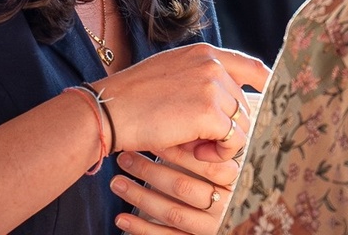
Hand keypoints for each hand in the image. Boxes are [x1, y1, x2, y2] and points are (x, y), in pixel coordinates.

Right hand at [92, 43, 268, 158]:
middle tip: (197, 139)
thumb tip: (231, 104)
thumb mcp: (171, 75)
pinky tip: (193, 150)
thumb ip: (201, 79)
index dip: (266, 86)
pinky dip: (218, 153)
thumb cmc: (134, 99)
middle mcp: (213, 64)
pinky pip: (233, 141)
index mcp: (204, 53)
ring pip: (241, 125)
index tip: (269, 102)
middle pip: (245, 105)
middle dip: (227, 128)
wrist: (110, 110)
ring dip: (222, 143)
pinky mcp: (210, 112)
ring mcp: (213, 86)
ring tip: (191, 144)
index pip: (252, 67)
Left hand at [111, 144, 241, 233]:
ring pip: (172, 212)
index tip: (151, 138)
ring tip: (117, 182)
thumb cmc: (205, 178)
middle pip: (184, 187)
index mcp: (230, 181)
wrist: (212, 214)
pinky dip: (141, 227)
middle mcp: (223, 205)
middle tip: (125, 158)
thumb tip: (167, 123)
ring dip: (140, 197)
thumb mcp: (207, 163)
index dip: (178, 152)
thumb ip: (196, 147)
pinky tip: (121, 218)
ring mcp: (208, 226)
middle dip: (150, 171)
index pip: (205, 166)